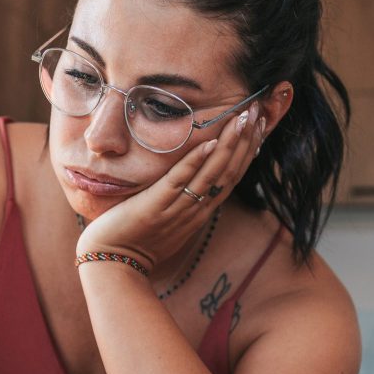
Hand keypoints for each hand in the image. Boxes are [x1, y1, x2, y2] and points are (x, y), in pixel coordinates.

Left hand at [76, 104, 266, 271]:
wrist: (114, 263)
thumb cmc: (138, 239)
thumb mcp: (171, 218)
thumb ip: (185, 198)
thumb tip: (194, 174)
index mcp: (201, 210)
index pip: (233, 176)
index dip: (248, 150)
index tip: (258, 124)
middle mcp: (196, 209)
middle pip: (229, 171)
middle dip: (246, 140)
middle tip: (257, 111)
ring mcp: (178, 208)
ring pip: (212, 173)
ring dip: (230, 144)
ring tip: (242, 118)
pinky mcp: (156, 205)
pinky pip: (179, 180)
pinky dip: (196, 161)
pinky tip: (210, 142)